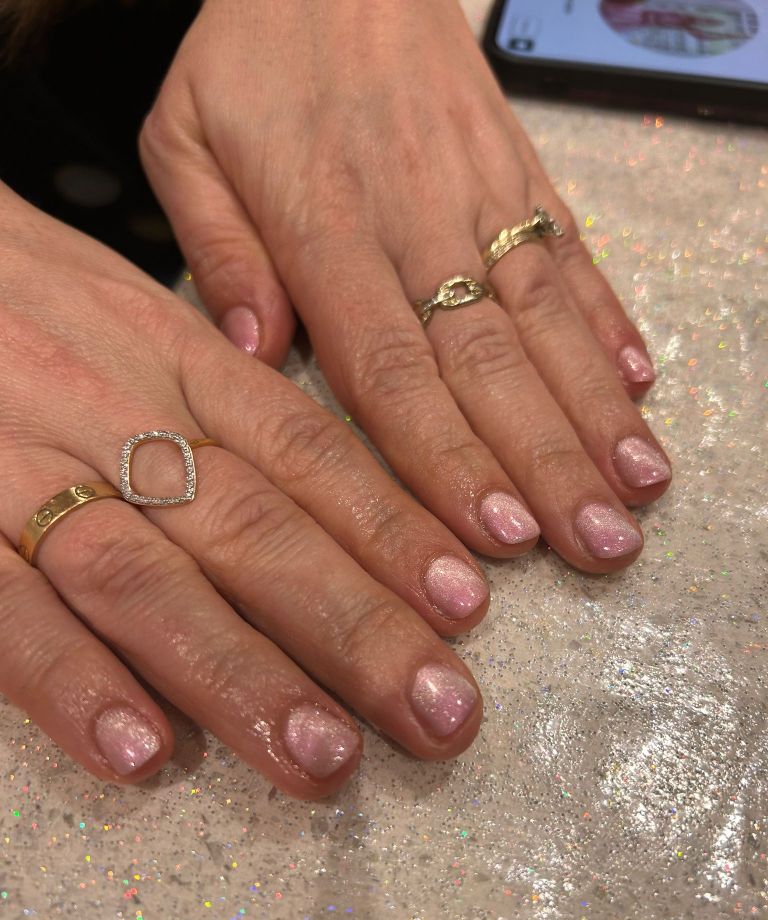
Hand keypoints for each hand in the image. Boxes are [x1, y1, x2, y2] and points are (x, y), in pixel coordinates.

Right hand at [0, 183, 487, 796]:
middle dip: (356, 629)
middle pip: (256, 529)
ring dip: (242, 676)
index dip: (393, 531)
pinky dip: (73, 680)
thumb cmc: (14, 292)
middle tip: (442, 717)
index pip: (309, 452)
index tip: (469, 608)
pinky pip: (5, 610)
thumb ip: (224, 393)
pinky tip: (142, 752)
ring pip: (149, 579)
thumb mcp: (132, 313)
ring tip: (325, 761)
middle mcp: (114, 415)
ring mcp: (19, 471)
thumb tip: (332, 479)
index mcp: (174, 357)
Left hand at [139, 0, 670, 575]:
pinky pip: (572, 253)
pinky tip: (639, 387)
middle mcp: (415, 220)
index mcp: (324, 227)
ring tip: (638, 489)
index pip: (392, 368)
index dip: (449, 455)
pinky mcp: (521, 172)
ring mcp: (480, 195)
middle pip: (488, 362)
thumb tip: (258, 354)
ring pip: (546, 318)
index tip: (497, 530)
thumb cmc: (248, 54)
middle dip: (547, 462)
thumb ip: (217, 249)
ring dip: (595, 411)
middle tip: (599, 545)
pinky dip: (609, 322)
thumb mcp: (184, 138)